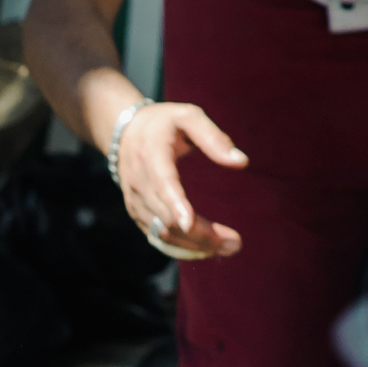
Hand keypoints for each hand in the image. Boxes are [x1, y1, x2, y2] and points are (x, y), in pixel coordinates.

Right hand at [115, 102, 247, 257]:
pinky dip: (181, 249)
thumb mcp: (190, 117)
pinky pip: (158, 239)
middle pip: (168, 219)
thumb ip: (215, 138)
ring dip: (194, 247)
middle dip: (201, 235)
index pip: (163, 185)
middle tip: (236, 243)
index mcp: (152, 155)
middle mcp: (139, 183)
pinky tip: (205, 249)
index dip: (176, 205)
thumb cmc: (164, 123)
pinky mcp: (137, 214)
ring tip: (227, 248)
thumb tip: (242, 162)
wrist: (125, 132)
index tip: (191, 224)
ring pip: (163, 234)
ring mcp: (135, 202)